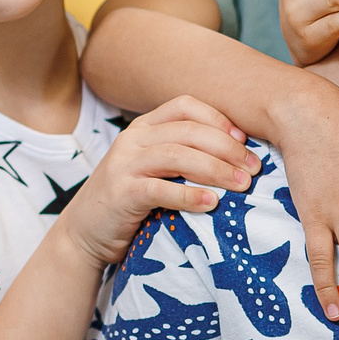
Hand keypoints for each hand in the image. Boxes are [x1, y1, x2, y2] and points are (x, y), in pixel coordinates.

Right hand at [62, 95, 252, 267]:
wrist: (84, 233)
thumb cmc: (131, 202)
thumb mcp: (155, 170)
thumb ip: (184, 156)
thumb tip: (239, 157)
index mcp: (144, 127)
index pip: (185, 106)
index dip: (219, 119)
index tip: (245, 140)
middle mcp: (132, 139)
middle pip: (188, 131)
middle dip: (227, 148)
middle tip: (254, 169)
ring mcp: (124, 164)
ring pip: (177, 155)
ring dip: (216, 169)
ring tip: (242, 185)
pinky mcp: (121, 193)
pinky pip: (160, 189)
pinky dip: (189, 195)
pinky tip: (212, 203)